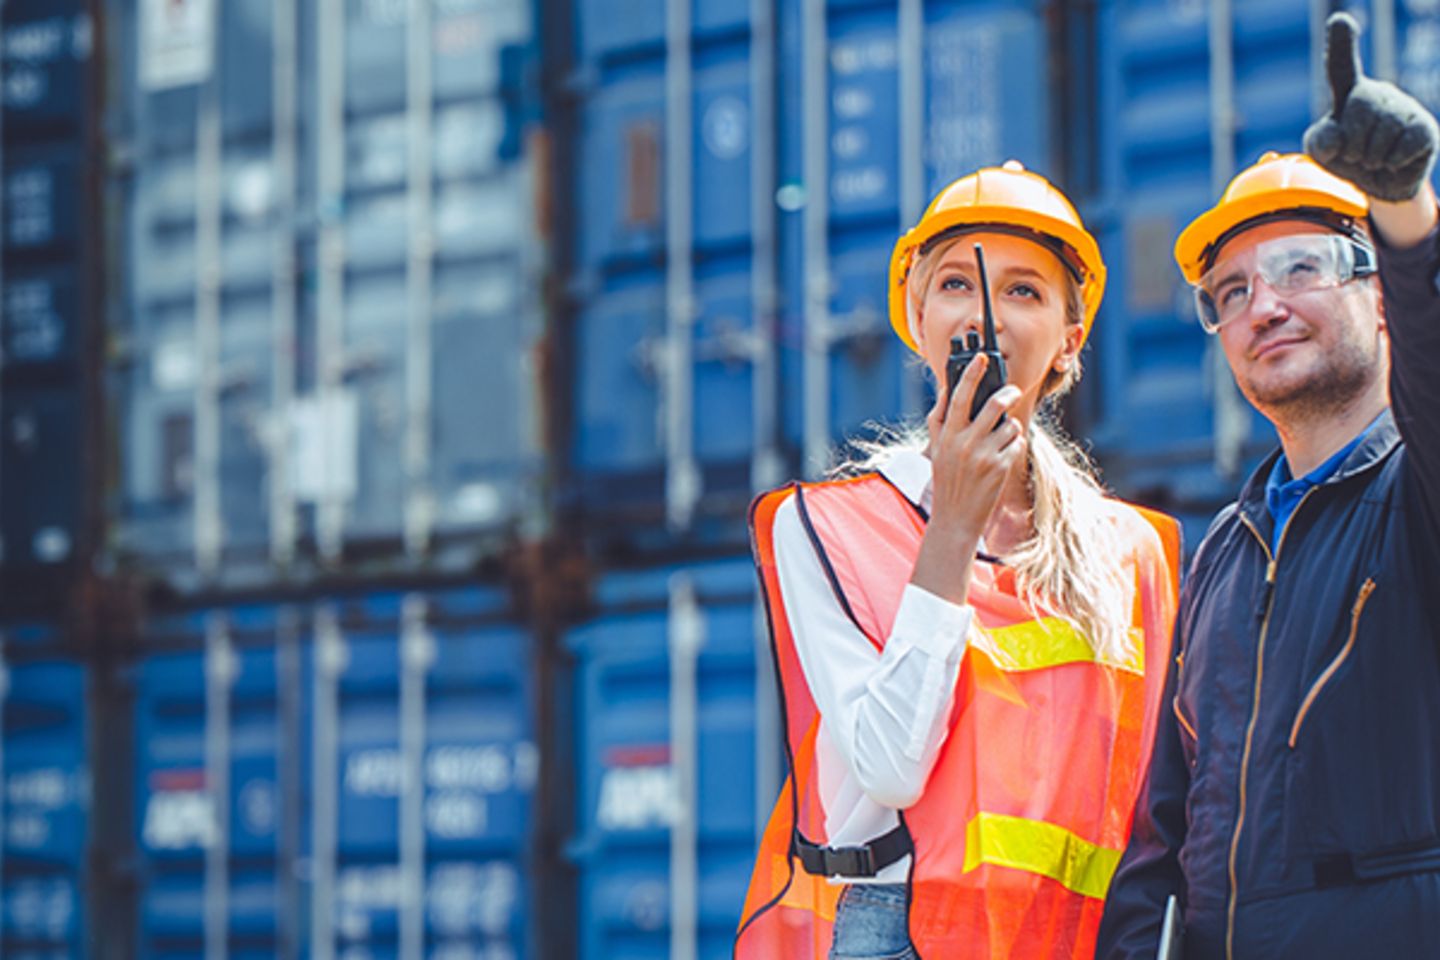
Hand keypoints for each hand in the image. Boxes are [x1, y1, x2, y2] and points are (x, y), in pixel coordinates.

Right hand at [924, 353, 1024, 543]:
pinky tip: (1002, 458)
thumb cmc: (946, 481)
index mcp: (947, 435)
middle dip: (1008, 393)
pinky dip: (1014, 446)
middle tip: (1013, 390)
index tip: (981, 357)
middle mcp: (964, 442)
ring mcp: (984, 455)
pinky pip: (1016, 443)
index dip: (971, 374)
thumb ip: (939, 418)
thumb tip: (945, 388)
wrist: (955, 518)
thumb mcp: (936, 449)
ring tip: (1000, 439)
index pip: (958, 396)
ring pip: (1010, 424)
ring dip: (1010, 428)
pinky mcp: (1000, 467)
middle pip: (993, 405)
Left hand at [1303, 12, 1439, 201]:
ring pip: (1383, 131)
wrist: (1376, 185)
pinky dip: (1391, 162)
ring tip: (1371, 161)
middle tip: (1354, 156)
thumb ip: (1320, 142)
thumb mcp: (1323, 153)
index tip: (1340, 21)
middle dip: (1350, 143)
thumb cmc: (1346, 160)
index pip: (1342, 67)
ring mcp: (1405, 108)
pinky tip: (1391, 163)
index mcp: (1350, 94)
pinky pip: (1404, 145)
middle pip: (1359, 109)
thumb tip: (1337, 139)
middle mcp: (1379, 94)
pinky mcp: (1425, 129)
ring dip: (1369, 158)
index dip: (1341, 44)